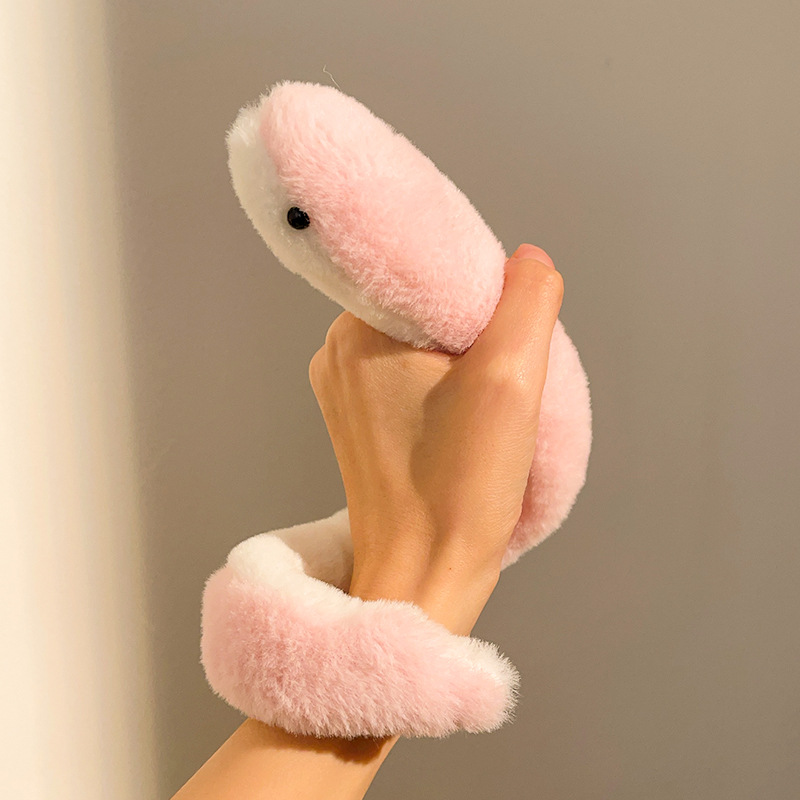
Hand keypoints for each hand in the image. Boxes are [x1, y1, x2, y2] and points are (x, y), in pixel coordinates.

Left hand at [309, 244, 562, 634]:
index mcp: (359, 329)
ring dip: (465, 364)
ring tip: (483, 411)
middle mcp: (340, 352)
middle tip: (502, 380)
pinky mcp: (359, 421)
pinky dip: (447, 390)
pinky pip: (411, 379)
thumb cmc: (458, 490)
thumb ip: (527, 302)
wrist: (421, 577)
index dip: (487, 290)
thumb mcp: (510, 381)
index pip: (432, 270)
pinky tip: (464, 426)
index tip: (512, 328)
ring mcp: (344, 389)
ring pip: (424, 344)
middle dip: (478, 333)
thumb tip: (529, 261)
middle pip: (429, 307)